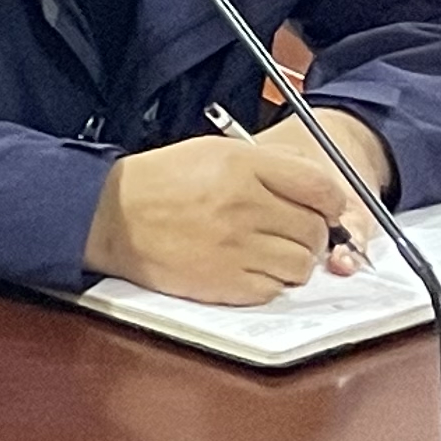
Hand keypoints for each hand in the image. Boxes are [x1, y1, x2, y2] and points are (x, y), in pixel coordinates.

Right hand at [85, 116, 393, 303]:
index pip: (320, 187)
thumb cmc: (159, 182)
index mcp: (242, 167)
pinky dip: (269, 282)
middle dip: (312, 233)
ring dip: (294, 261)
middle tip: (293, 231)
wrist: (109, 216)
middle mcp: (244, 207)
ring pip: (302, 264)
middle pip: (316, 230)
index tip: (326, 207)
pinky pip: (274, 289)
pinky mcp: (226, 283)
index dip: (331, 201)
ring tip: (269, 251)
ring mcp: (236, 248)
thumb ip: (268, 163)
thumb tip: (317, 184)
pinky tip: (247, 266)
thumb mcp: (213, 151)